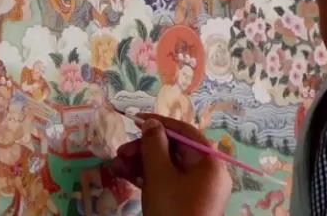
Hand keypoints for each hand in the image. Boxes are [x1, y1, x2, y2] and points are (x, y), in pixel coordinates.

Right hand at [111, 114, 231, 215]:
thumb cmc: (174, 210)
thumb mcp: (160, 175)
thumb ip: (154, 145)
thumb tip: (152, 124)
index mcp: (210, 163)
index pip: (185, 132)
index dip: (159, 123)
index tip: (135, 120)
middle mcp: (208, 174)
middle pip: (174, 150)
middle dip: (144, 149)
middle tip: (120, 152)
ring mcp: (198, 191)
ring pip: (167, 168)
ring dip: (141, 164)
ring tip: (116, 166)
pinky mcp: (186, 204)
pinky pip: (167, 183)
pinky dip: (148, 179)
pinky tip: (125, 176)